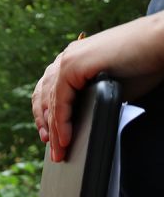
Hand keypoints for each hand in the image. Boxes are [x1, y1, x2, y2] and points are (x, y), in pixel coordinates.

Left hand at [31, 13, 163, 161]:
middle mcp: (66, 57)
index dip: (46, 117)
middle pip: (44, 98)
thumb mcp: (109, 87)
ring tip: (59, 153)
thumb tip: (79, 123)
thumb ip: (89, 100)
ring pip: (51, 103)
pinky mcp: (73, 66)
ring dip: (55, 131)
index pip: (48, 91)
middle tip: (53, 150)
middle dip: (47, 127)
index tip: (49, 138)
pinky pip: (60, 102)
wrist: (161, 42)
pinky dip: (62, 124)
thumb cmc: (144, 63)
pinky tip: (65, 140)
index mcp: (73, 59)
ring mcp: (67, 60)